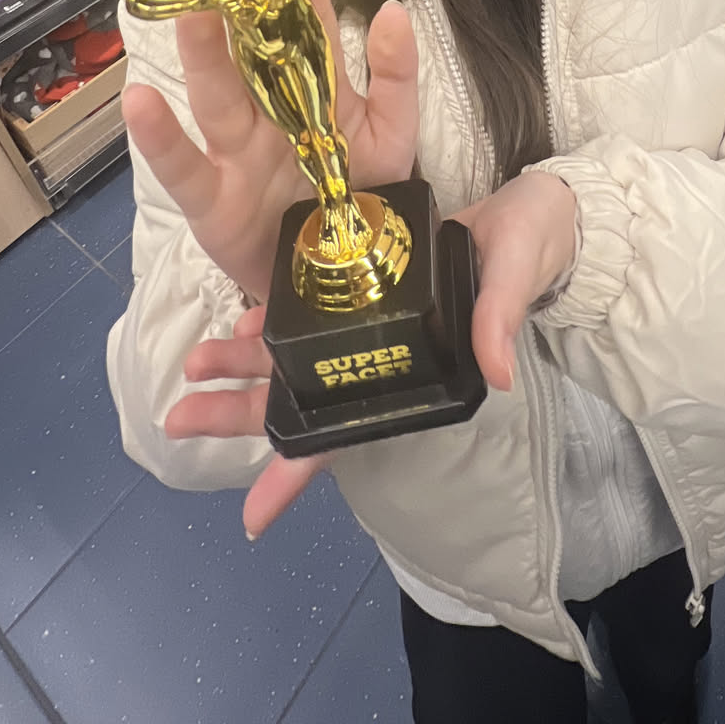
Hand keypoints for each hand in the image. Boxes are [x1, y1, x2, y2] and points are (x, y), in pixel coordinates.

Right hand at [122, 0, 417, 304]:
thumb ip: (396, 78)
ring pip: (216, 94)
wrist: (337, 280)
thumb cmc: (363, 197)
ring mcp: (235, 151)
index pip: (304, 26)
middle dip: (237, 8)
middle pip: (248, 52)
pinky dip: (160, 136)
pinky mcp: (210, 198)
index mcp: (312, 88)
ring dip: (202, 54)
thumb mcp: (392, 136)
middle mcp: (267, 110)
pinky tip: (139, 100)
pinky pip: (182, 164)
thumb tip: (392, 9)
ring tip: (191, 11)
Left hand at [166, 167, 576, 538]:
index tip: (250, 516)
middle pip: (306, 398)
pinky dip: (277, 318)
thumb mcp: (517, 273)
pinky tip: (244, 313)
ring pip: (300, 358)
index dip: (300, 471)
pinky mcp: (370, 282)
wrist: (545, 207)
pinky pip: (315, 311)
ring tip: (195, 363)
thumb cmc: (535, 245)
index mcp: (422, 370)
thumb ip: (500, 319)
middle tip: (179, 416)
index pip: (352, 431)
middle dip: (242, 411)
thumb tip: (495, 375)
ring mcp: (376, 323)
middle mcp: (390, 356)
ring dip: (246, 364)